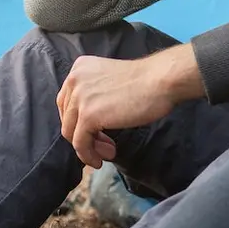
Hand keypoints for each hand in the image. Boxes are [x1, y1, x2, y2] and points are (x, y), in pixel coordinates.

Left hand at [57, 48, 202, 169]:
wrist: (160, 80)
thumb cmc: (146, 82)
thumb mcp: (110, 82)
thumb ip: (95, 95)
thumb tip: (88, 124)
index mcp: (79, 68)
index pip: (67, 102)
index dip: (79, 121)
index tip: (97, 133)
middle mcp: (74, 80)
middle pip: (67, 118)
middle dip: (84, 136)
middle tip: (104, 147)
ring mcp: (79, 97)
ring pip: (71, 133)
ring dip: (88, 148)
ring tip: (106, 154)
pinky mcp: (88, 115)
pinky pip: (80, 143)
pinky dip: (88, 155)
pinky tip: (102, 159)